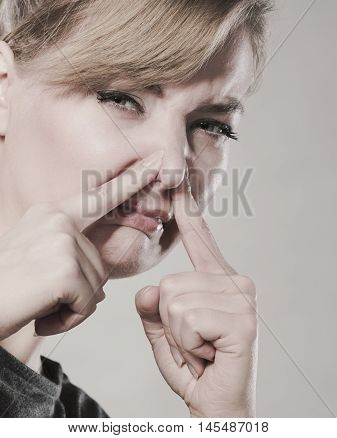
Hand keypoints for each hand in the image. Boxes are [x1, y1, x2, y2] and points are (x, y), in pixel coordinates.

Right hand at [0, 150, 163, 338]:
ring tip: (36, 303)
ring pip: (95, 287)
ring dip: (70, 306)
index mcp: (52, 212)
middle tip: (40, 294)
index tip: (158, 161)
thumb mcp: (37, 260)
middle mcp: (59, 219)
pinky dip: (67, 319)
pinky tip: (41, 315)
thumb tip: (99, 292)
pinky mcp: (65, 270)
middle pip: (99, 264)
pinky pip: (87, 304)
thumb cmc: (4, 287)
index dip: (133, 180)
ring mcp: (62, 241)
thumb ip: (72, 264)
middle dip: (77, 290)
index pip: (100, 196)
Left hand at [135, 173, 256, 417]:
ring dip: (178, 336)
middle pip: (168, 283)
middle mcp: (235, 282)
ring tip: (202, 350)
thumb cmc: (195, 368)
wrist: (218, 407)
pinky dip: (186, 345)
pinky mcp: (242, 318)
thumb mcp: (165, 332)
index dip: (188, 215)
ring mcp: (241, 298)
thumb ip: (154, 307)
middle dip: (168, 321)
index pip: (200, 241)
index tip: (179, 187)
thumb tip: (148, 289)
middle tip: (195, 343)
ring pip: (172, 301)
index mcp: (219, 280)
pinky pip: (185, 319)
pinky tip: (208, 355)